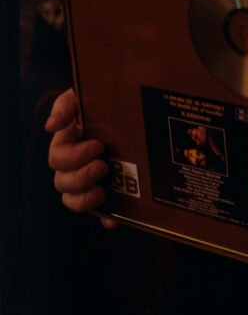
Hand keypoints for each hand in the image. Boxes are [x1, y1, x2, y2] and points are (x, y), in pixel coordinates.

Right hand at [45, 88, 117, 228]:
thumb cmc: (102, 101)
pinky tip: (113, 219)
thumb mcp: (83, 96)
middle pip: (63, 184)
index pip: (58, 159)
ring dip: (84, 201)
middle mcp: (74, 166)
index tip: (98, 146)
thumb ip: (65, 105)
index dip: (74, 157)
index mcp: (67, 144)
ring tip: (102, 192)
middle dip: (80, 178)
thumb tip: (50, 126)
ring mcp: (90, 181)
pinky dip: (106, 218)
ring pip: (74, 201)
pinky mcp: (109, 193)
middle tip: (102, 166)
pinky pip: (102, 213)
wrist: (131, 107)